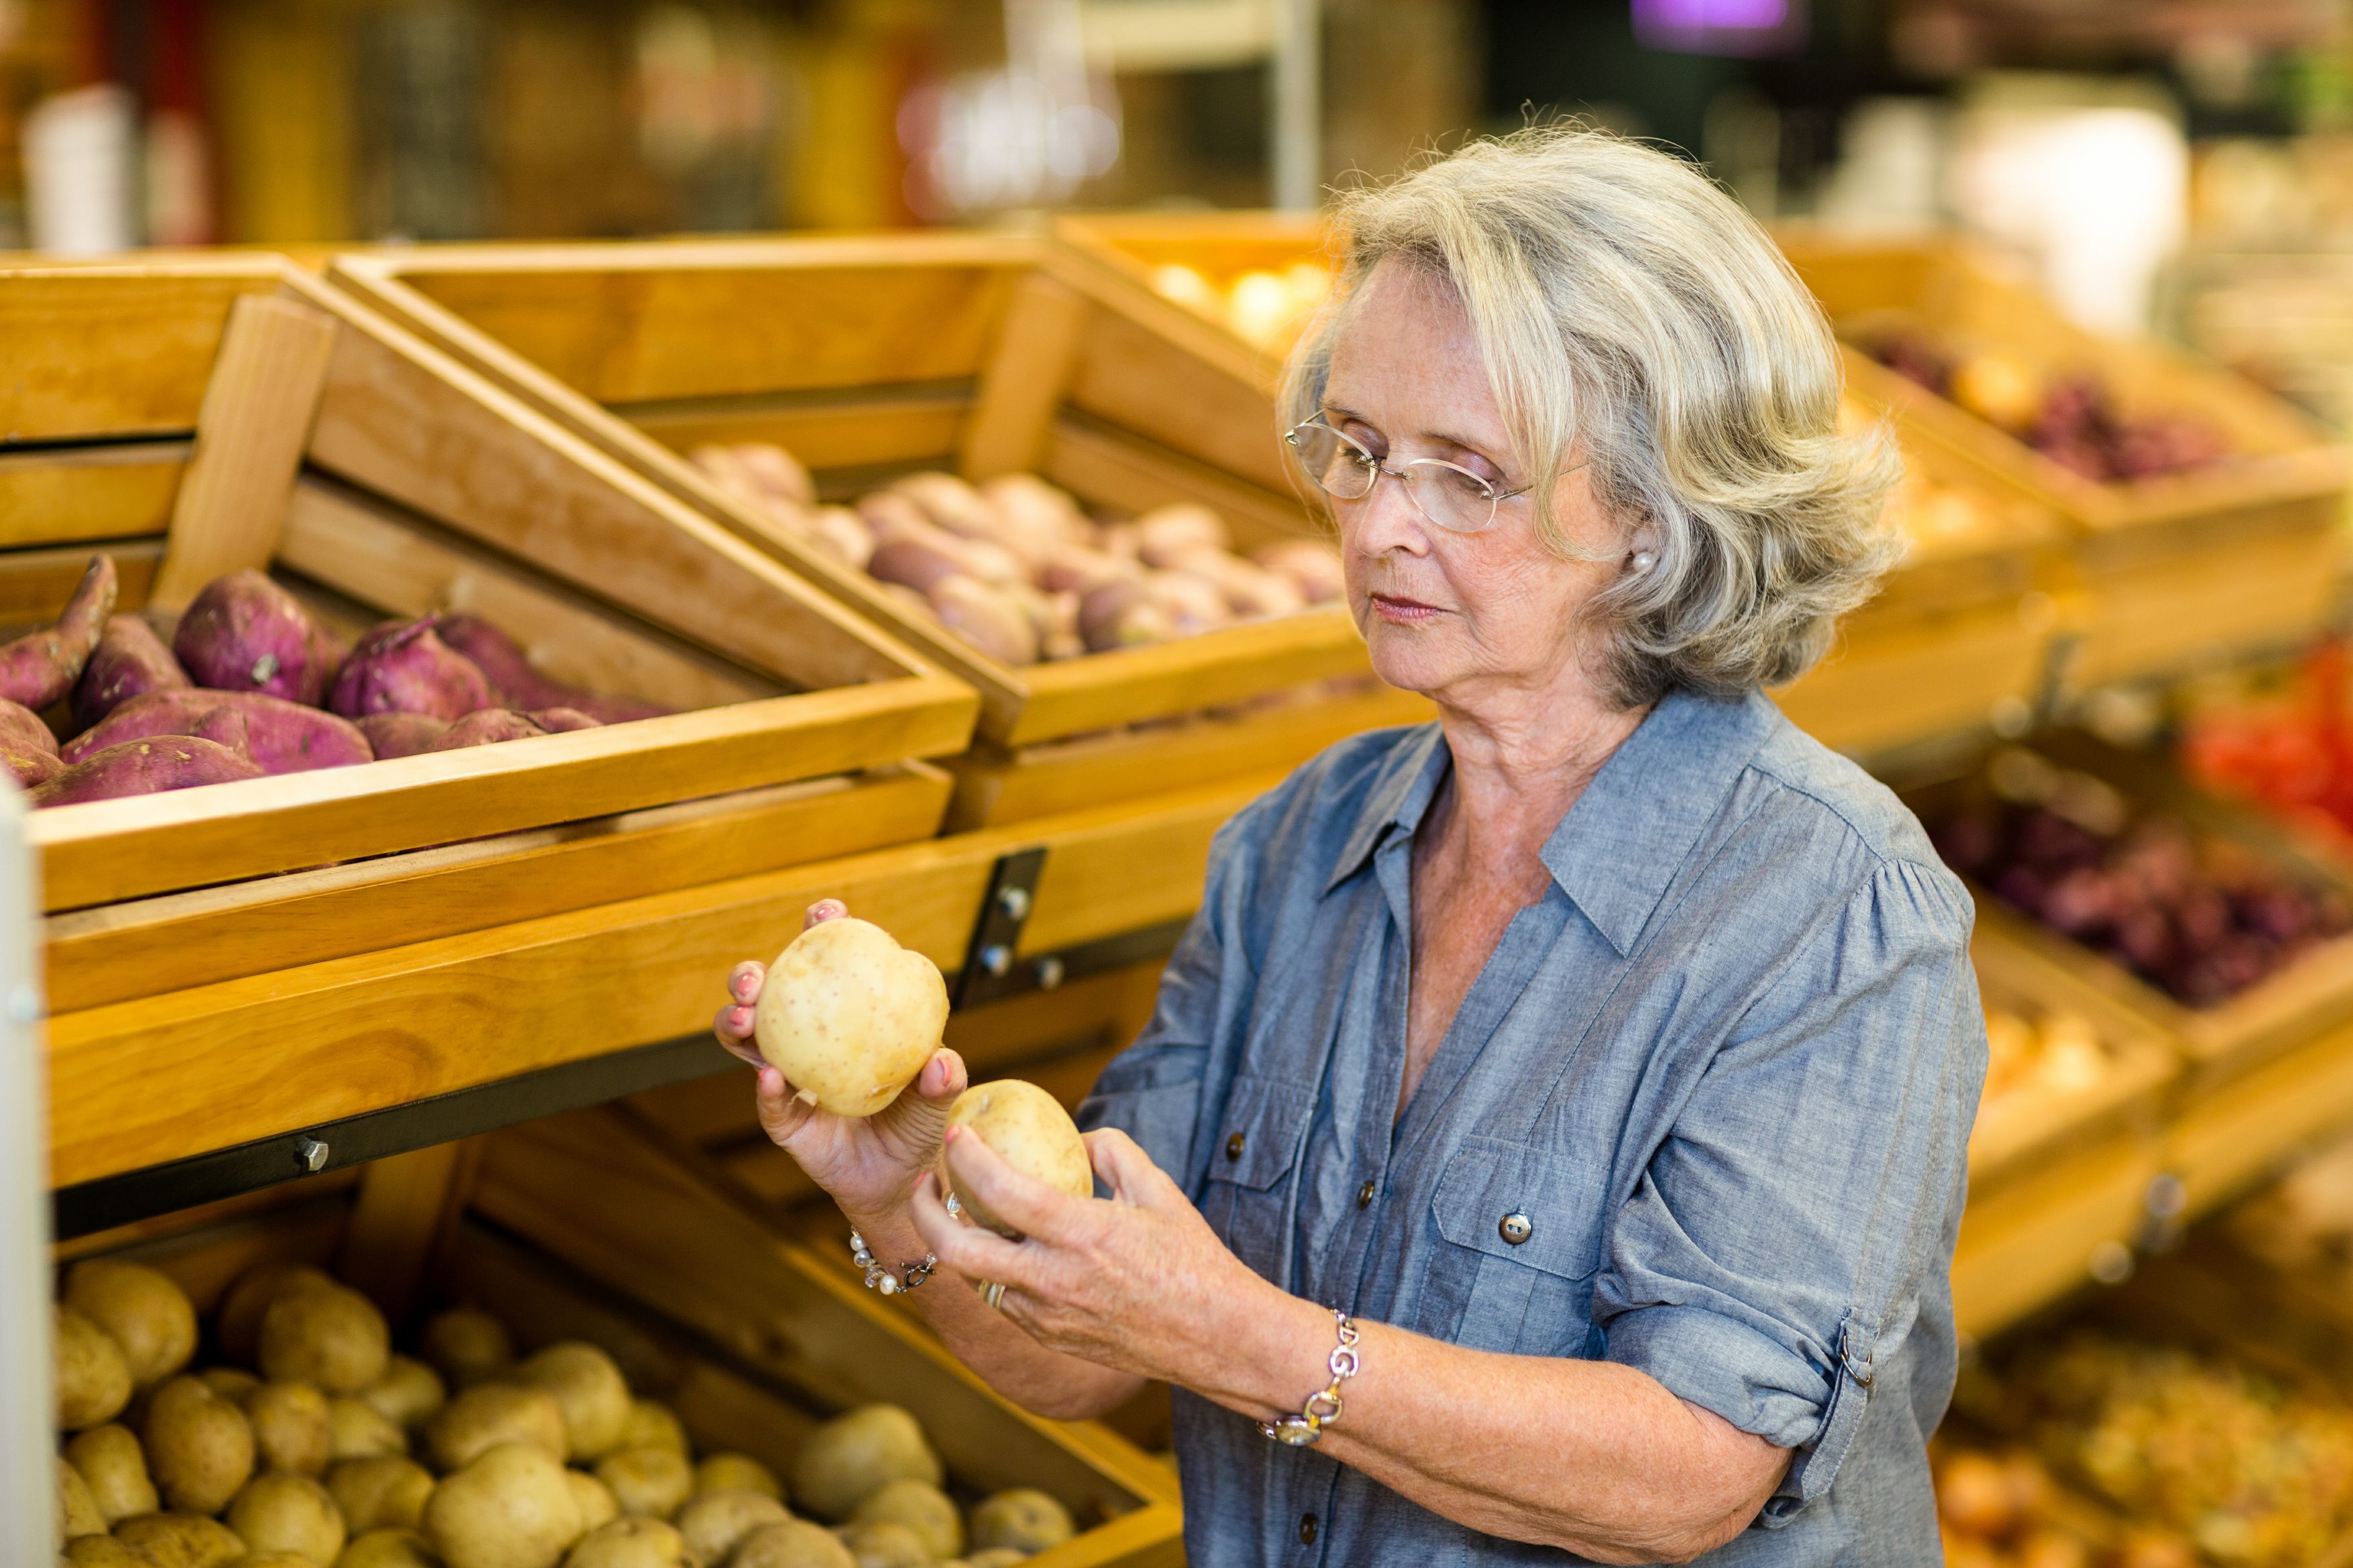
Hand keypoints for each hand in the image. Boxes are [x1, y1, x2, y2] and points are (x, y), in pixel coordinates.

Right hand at [715, 899, 966, 1225]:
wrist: (903, 1182)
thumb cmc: (919, 1124)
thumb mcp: (938, 1100)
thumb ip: (942, 1080)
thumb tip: (941, 1060)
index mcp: (844, 1018)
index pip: (827, 965)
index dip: (820, 932)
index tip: (825, 912)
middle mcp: (807, 1041)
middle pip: (767, 996)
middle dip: (750, 976)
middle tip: (754, 976)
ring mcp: (788, 1079)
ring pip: (747, 1041)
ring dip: (737, 1022)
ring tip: (745, 1016)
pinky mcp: (785, 1123)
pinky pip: (770, 1103)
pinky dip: (767, 1089)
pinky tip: (771, 1076)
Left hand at [909, 1123, 1289, 1392]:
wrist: (1216, 1338)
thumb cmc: (1193, 1259)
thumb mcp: (1159, 1189)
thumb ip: (1112, 1152)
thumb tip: (1075, 1137)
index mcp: (1081, 1234)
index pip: (999, 1191)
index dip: (966, 1158)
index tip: (956, 1135)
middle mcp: (1054, 1280)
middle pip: (955, 1251)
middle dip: (925, 1212)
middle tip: (924, 1183)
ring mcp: (1047, 1317)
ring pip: (974, 1279)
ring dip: (957, 1243)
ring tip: (958, 1211)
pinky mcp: (1050, 1339)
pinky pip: (1003, 1300)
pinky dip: (993, 1271)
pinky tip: (1003, 1249)